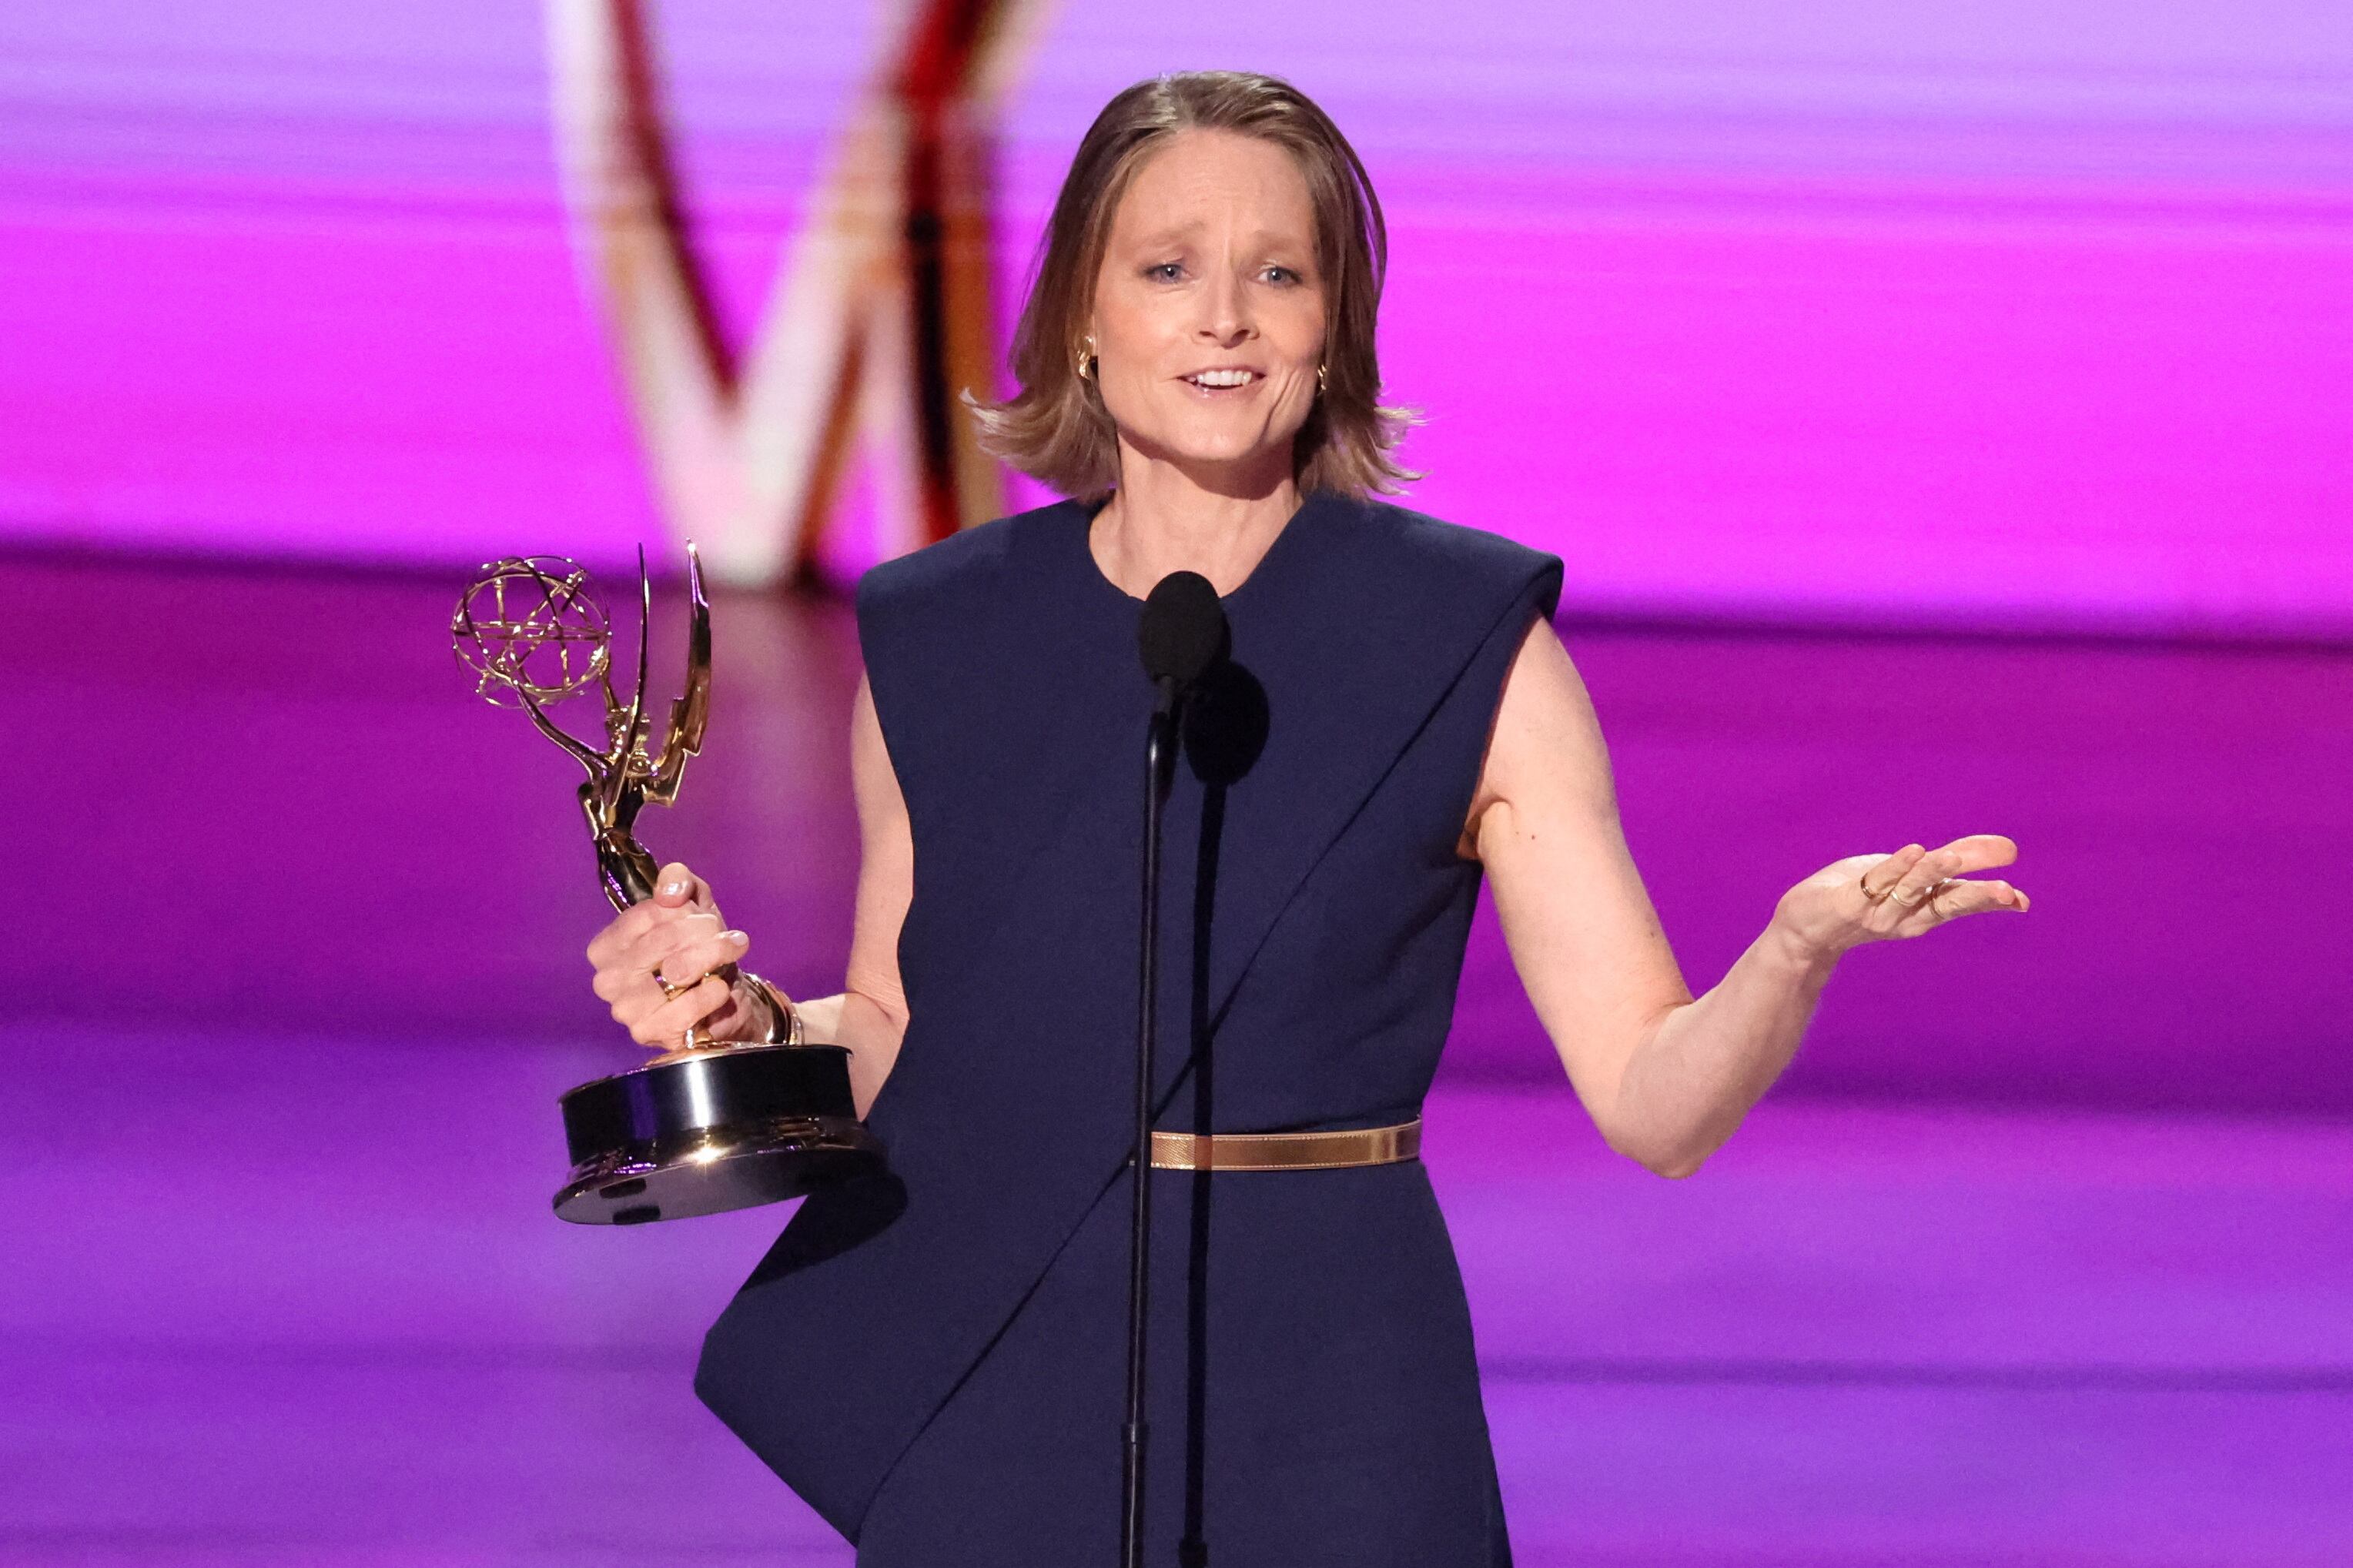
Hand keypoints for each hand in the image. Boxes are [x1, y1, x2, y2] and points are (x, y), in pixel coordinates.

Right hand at [584, 861, 769, 1050]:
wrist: (719, 999)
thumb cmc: (696, 949)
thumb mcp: (690, 904)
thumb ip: (678, 882)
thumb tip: (670, 893)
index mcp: (606, 946)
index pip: (648, 913)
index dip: (685, 910)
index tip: (707, 918)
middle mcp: (607, 978)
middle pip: (665, 938)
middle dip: (706, 932)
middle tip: (728, 937)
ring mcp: (625, 1009)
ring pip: (678, 970)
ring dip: (714, 957)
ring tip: (729, 955)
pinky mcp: (649, 1032)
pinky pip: (687, 1007)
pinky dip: (711, 994)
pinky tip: (719, 988)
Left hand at [1770, 834, 2029, 965]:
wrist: (1803, 929)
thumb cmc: (1862, 896)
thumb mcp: (1911, 875)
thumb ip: (1953, 861)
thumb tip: (2005, 847)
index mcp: (1923, 909)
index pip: (1962, 900)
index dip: (1991, 899)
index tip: (2021, 900)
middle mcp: (1905, 914)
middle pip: (1945, 904)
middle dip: (1976, 898)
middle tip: (2008, 893)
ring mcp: (1876, 910)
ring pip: (1911, 889)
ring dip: (1932, 873)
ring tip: (1953, 858)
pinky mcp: (1848, 902)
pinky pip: (1873, 883)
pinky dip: (1894, 867)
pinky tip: (1914, 850)